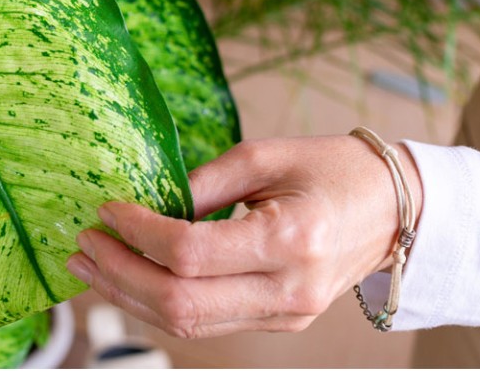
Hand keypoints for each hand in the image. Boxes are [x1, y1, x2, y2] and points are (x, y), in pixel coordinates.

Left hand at [65, 135, 423, 336]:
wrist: (396, 210)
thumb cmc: (334, 171)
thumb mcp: (266, 155)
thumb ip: (202, 182)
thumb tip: (145, 203)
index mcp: (290, 241)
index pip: (190, 253)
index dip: (138, 234)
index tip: (106, 210)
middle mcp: (288, 290)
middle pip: (181, 303)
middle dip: (120, 274)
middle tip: (83, 244)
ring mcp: (284, 315)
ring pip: (188, 324)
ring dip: (129, 297)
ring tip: (90, 266)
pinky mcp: (278, 322)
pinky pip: (206, 324)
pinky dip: (160, 305)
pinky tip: (129, 280)